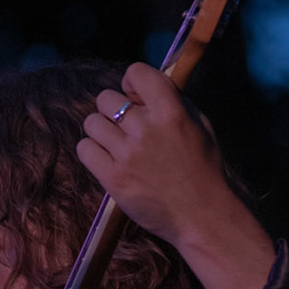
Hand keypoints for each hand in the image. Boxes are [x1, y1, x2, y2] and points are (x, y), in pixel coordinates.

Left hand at [75, 62, 274, 288]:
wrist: (202, 215)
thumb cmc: (204, 170)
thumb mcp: (200, 125)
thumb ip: (174, 103)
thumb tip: (144, 90)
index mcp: (171, 111)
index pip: (136, 72)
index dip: (132, 82)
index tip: (136, 97)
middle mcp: (146, 128)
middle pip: (106, 98)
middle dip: (113, 110)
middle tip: (125, 127)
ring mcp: (127, 154)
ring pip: (91, 123)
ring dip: (101, 131)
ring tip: (115, 145)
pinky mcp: (113, 178)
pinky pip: (84, 149)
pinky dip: (91, 152)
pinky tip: (105, 159)